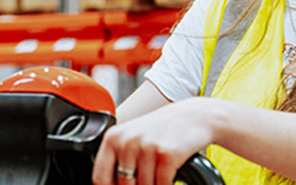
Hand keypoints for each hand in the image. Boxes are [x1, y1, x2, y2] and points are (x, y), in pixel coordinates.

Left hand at [92, 98, 219, 184]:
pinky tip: (171, 176)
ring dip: (154, 184)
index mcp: (113, 138)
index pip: (100, 177)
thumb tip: (111, 184)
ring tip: (160, 172)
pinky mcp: (166, 155)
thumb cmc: (163, 128)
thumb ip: (118, 159)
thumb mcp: (133, 138)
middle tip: (149, 176)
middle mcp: (127, 141)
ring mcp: (147, 147)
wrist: (195, 116)